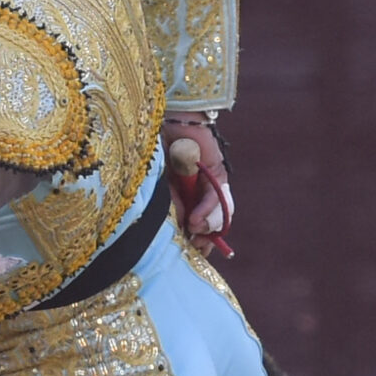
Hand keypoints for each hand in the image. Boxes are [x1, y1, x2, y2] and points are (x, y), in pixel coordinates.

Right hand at [163, 117, 232, 238]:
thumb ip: (171, 205)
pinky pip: (217, 197)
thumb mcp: (158, 186)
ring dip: (206, 227)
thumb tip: (184, 228)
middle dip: (204, 239)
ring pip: (216, 214)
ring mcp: (207, 184)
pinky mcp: (218, 174)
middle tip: (197, 250)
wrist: (171, 121)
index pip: (188, 223)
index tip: (190, 254)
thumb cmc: (157, 150)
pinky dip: (207, 210)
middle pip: (207, 223)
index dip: (191, 240)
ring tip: (195, 236)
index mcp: (178, 196)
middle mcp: (195, 192)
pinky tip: (196, 221)